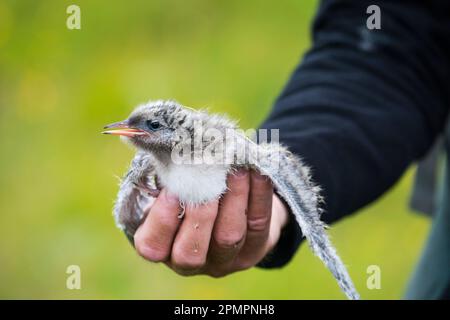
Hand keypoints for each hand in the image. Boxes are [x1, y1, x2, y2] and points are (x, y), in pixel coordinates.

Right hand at [134, 169, 288, 276]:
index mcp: (163, 248)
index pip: (153, 247)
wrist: (229, 204)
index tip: (172, 190)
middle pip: (191, 252)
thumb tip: (167, 148)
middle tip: (206, 179)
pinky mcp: (254, 249)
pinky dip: (259, 194)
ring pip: (228, 236)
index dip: (162, 220)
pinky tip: (256, 170)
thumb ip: (166, 178)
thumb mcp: (169, 188)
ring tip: (235, 169)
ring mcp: (225, 260)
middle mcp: (191, 262)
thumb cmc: (190, 192)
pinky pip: (258, 223)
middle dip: (199, 214)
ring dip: (233, 198)